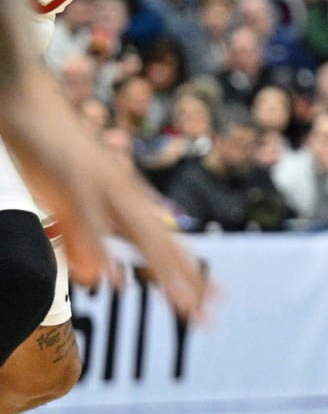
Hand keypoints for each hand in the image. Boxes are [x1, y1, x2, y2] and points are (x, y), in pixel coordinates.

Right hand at [0, 69, 208, 320]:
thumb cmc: (52, 150)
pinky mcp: (71, 179)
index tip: (213, 302)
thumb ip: (91, 234)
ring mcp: (101, 186)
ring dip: (162, 270)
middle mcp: (123, 193)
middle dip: (186, 280)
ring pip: (139, 234)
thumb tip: (103, 271)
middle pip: (162, 243)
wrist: (27, 98)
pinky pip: (88, 220)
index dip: (189, 271)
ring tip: (182, 304)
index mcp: (124, 199)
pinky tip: (111, 278)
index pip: (165, 241)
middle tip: (209, 316)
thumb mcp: (75, 199)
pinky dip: (101, 249)